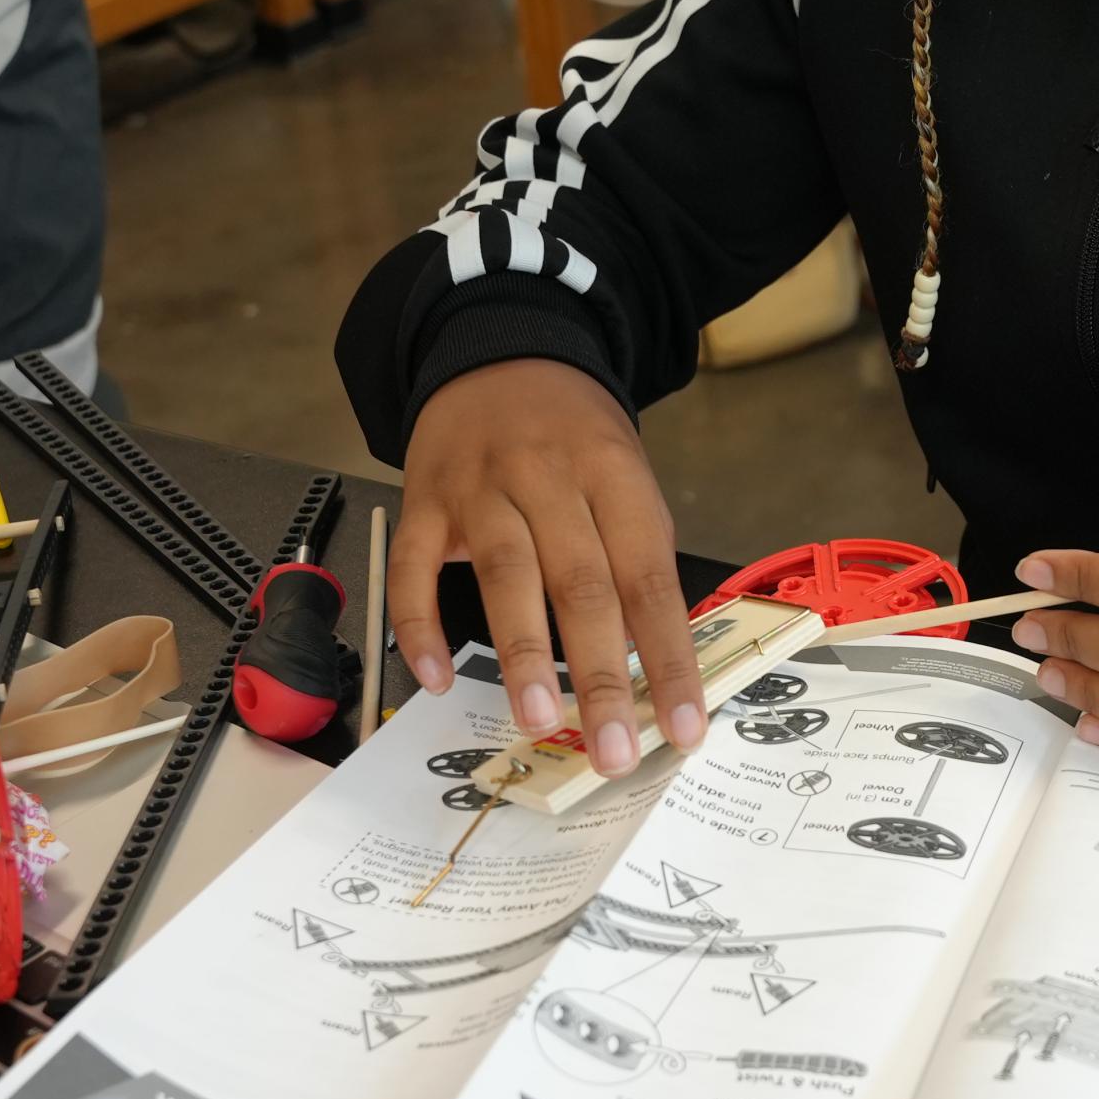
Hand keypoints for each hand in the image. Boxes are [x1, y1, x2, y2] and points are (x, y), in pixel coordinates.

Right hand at [389, 358, 707, 776]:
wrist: (501, 349)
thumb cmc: (575, 435)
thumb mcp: (626, 476)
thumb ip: (635, 558)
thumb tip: (649, 661)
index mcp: (614, 475)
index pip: (650, 577)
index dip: (670, 655)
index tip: (684, 726)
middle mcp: (548, 478)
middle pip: (582, 583)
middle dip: (602, 675)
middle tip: (611, 750)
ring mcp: (480, 488)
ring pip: (506, 574)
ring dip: (523, 653)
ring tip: (538, 720)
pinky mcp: (423, 501)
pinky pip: (414, 569)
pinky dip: (420, 625)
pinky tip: (435, 677)